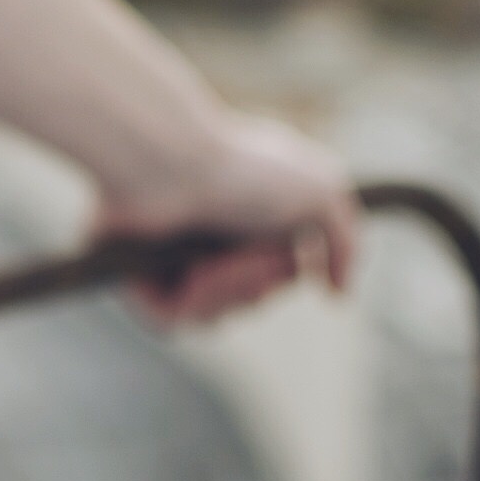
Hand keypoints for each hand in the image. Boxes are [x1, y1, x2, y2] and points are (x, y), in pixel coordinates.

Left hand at [93, 114, 358, 324]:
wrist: (171, 161)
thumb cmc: (243, 169)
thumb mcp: (321, 191)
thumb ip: (345, 239)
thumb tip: (336, 292)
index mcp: (244, 214)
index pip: (272, 275)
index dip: (281, 276)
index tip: (287, 257)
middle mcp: (206, 236)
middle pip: (246, 300)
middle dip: (256, 284)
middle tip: (249, 254)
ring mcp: (169, 255)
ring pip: (212, 314)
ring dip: (227, 293)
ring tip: (214, 263)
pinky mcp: (134, 272)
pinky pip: (170, 318)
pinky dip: (189, 303)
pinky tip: (191, 276)